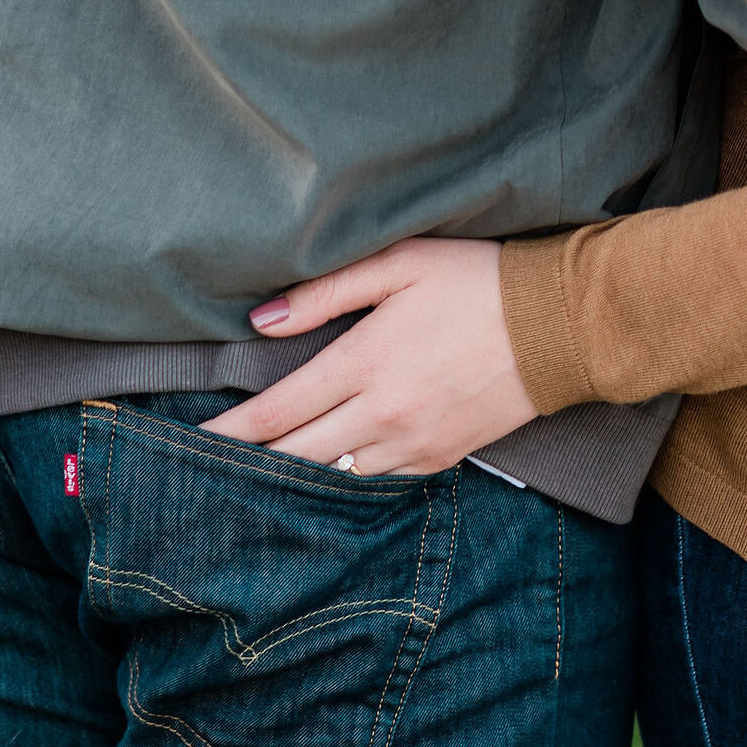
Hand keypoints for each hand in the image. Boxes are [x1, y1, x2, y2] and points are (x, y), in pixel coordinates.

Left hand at [202, 239, 537, 474]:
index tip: (189, 444)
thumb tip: (261, 321)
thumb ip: (326, 291)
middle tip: (202, 473)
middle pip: (293, 455)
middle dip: (244, 465)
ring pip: (331, 477)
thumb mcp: (401, 263)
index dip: (227, 432)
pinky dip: (341, 482)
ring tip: (252, 478)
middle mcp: (382, 414)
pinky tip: (323, 475)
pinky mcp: (440, 459)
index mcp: (365, 361)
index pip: (276, 411)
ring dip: (290, 478)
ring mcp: (412, 444)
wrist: (558, 326)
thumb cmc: (475, 281)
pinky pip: (374, 483)